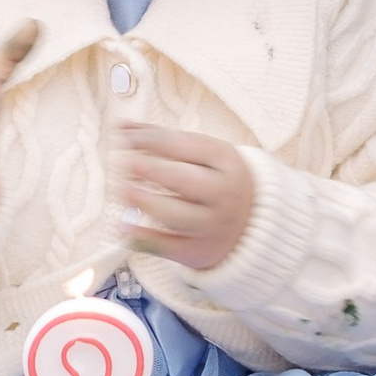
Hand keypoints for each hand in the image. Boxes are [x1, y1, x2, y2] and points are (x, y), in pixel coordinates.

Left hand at [116, 120, 254, 273]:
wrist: (253, 225)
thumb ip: (161, 138)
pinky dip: (144, 237)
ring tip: (123, 190)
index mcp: (225, 161)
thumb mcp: (203, 153)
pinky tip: (124, 224)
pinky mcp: (197, 250)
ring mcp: (211, 224)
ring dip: (146, 202)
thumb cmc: (217, 180)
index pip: (184, 146)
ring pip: (176, 215)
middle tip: (124, 163)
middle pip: (184, 180)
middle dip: (150, 170)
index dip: (149, 139)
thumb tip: (122, 126)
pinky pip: (168, 246)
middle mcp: (223, 194)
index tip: (122, 136)